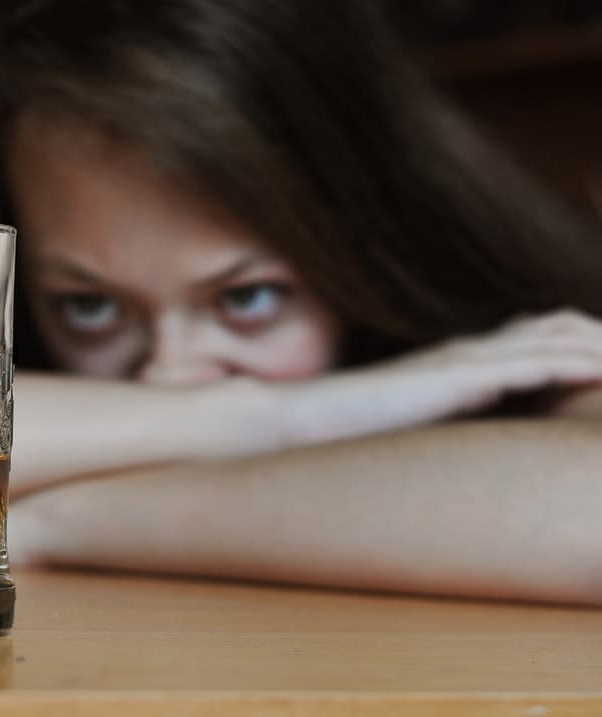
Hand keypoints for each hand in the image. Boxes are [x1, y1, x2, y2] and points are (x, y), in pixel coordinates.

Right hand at [272, 309, 601, 446]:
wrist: (300, 421)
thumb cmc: (347, 430)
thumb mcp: (411, 422)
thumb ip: (446, 417)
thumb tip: (475, 439)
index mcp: (458, 361)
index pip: (535, 332)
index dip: (579, 341)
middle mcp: (466, 352)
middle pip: (555, 324)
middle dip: (600, 336)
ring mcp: (460, 362)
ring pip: (553, 339)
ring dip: (597, 348)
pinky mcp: (453, 380)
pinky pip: (530, 365)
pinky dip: (571, 366)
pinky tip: (600, 373)